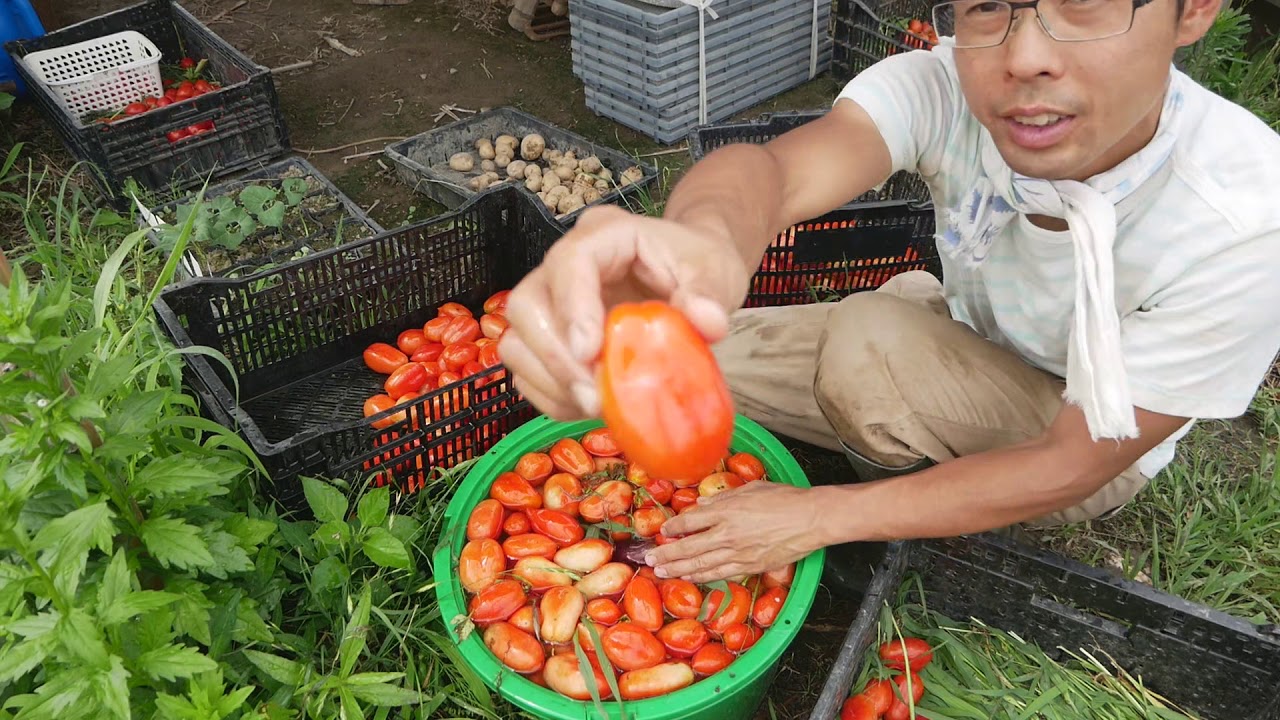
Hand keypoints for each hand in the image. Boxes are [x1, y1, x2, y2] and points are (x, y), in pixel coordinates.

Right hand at [497, 205, 751, 420]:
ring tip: (596, 406)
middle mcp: (565, 265)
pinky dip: (554, 397)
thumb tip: (705, 321)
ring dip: (551, 382)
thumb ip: (709, 292)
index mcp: (604, 235)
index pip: (569, 261)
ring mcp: (552, 302)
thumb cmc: (698, 264)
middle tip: (594, 397)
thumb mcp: (715, 270)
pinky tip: (590, 408)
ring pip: (517, 341)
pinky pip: (528, 372)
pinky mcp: (550, 339)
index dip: (572, 308)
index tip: (589, 352)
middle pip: (526, 304)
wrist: (691, 276)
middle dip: (555, 358)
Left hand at [644, 481, 829, 583]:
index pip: (690, 520)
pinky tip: (690, 577)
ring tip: (662, 571)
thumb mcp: (750, 488)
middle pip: (688, 546)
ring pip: (700, 564)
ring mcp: (738, 552)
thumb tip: (703, 502)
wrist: (810, 519)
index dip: (674, 526)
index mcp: (726, 510)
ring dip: (678, 569)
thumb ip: (724, 496)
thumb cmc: (784, 499)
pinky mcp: (749, 566)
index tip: (663, 530)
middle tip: (649, 559)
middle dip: (666, 553)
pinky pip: (719, 574)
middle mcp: (727, 533)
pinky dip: (702, 577)